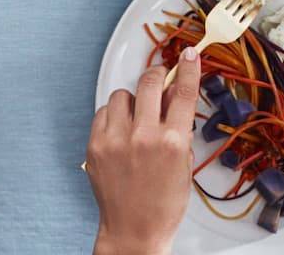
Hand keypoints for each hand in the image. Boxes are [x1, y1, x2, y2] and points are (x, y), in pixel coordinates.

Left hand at [87, 47, 200, 254]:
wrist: (134, 229)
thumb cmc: (164, 203)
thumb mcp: (184, 165)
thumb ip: (179, 129)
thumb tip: (174, 98)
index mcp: (172, 142)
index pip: (182, 93)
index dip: (187, 69)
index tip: (188, 54)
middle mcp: (143, 136)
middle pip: (148, 83)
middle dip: (156, 76)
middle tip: (159, 77)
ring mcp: (116, 139)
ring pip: (122, 96)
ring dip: (133, 100)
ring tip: (138, 118)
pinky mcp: (95, 145)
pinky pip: (103, 113)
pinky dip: (113, 116)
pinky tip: (121, 131)